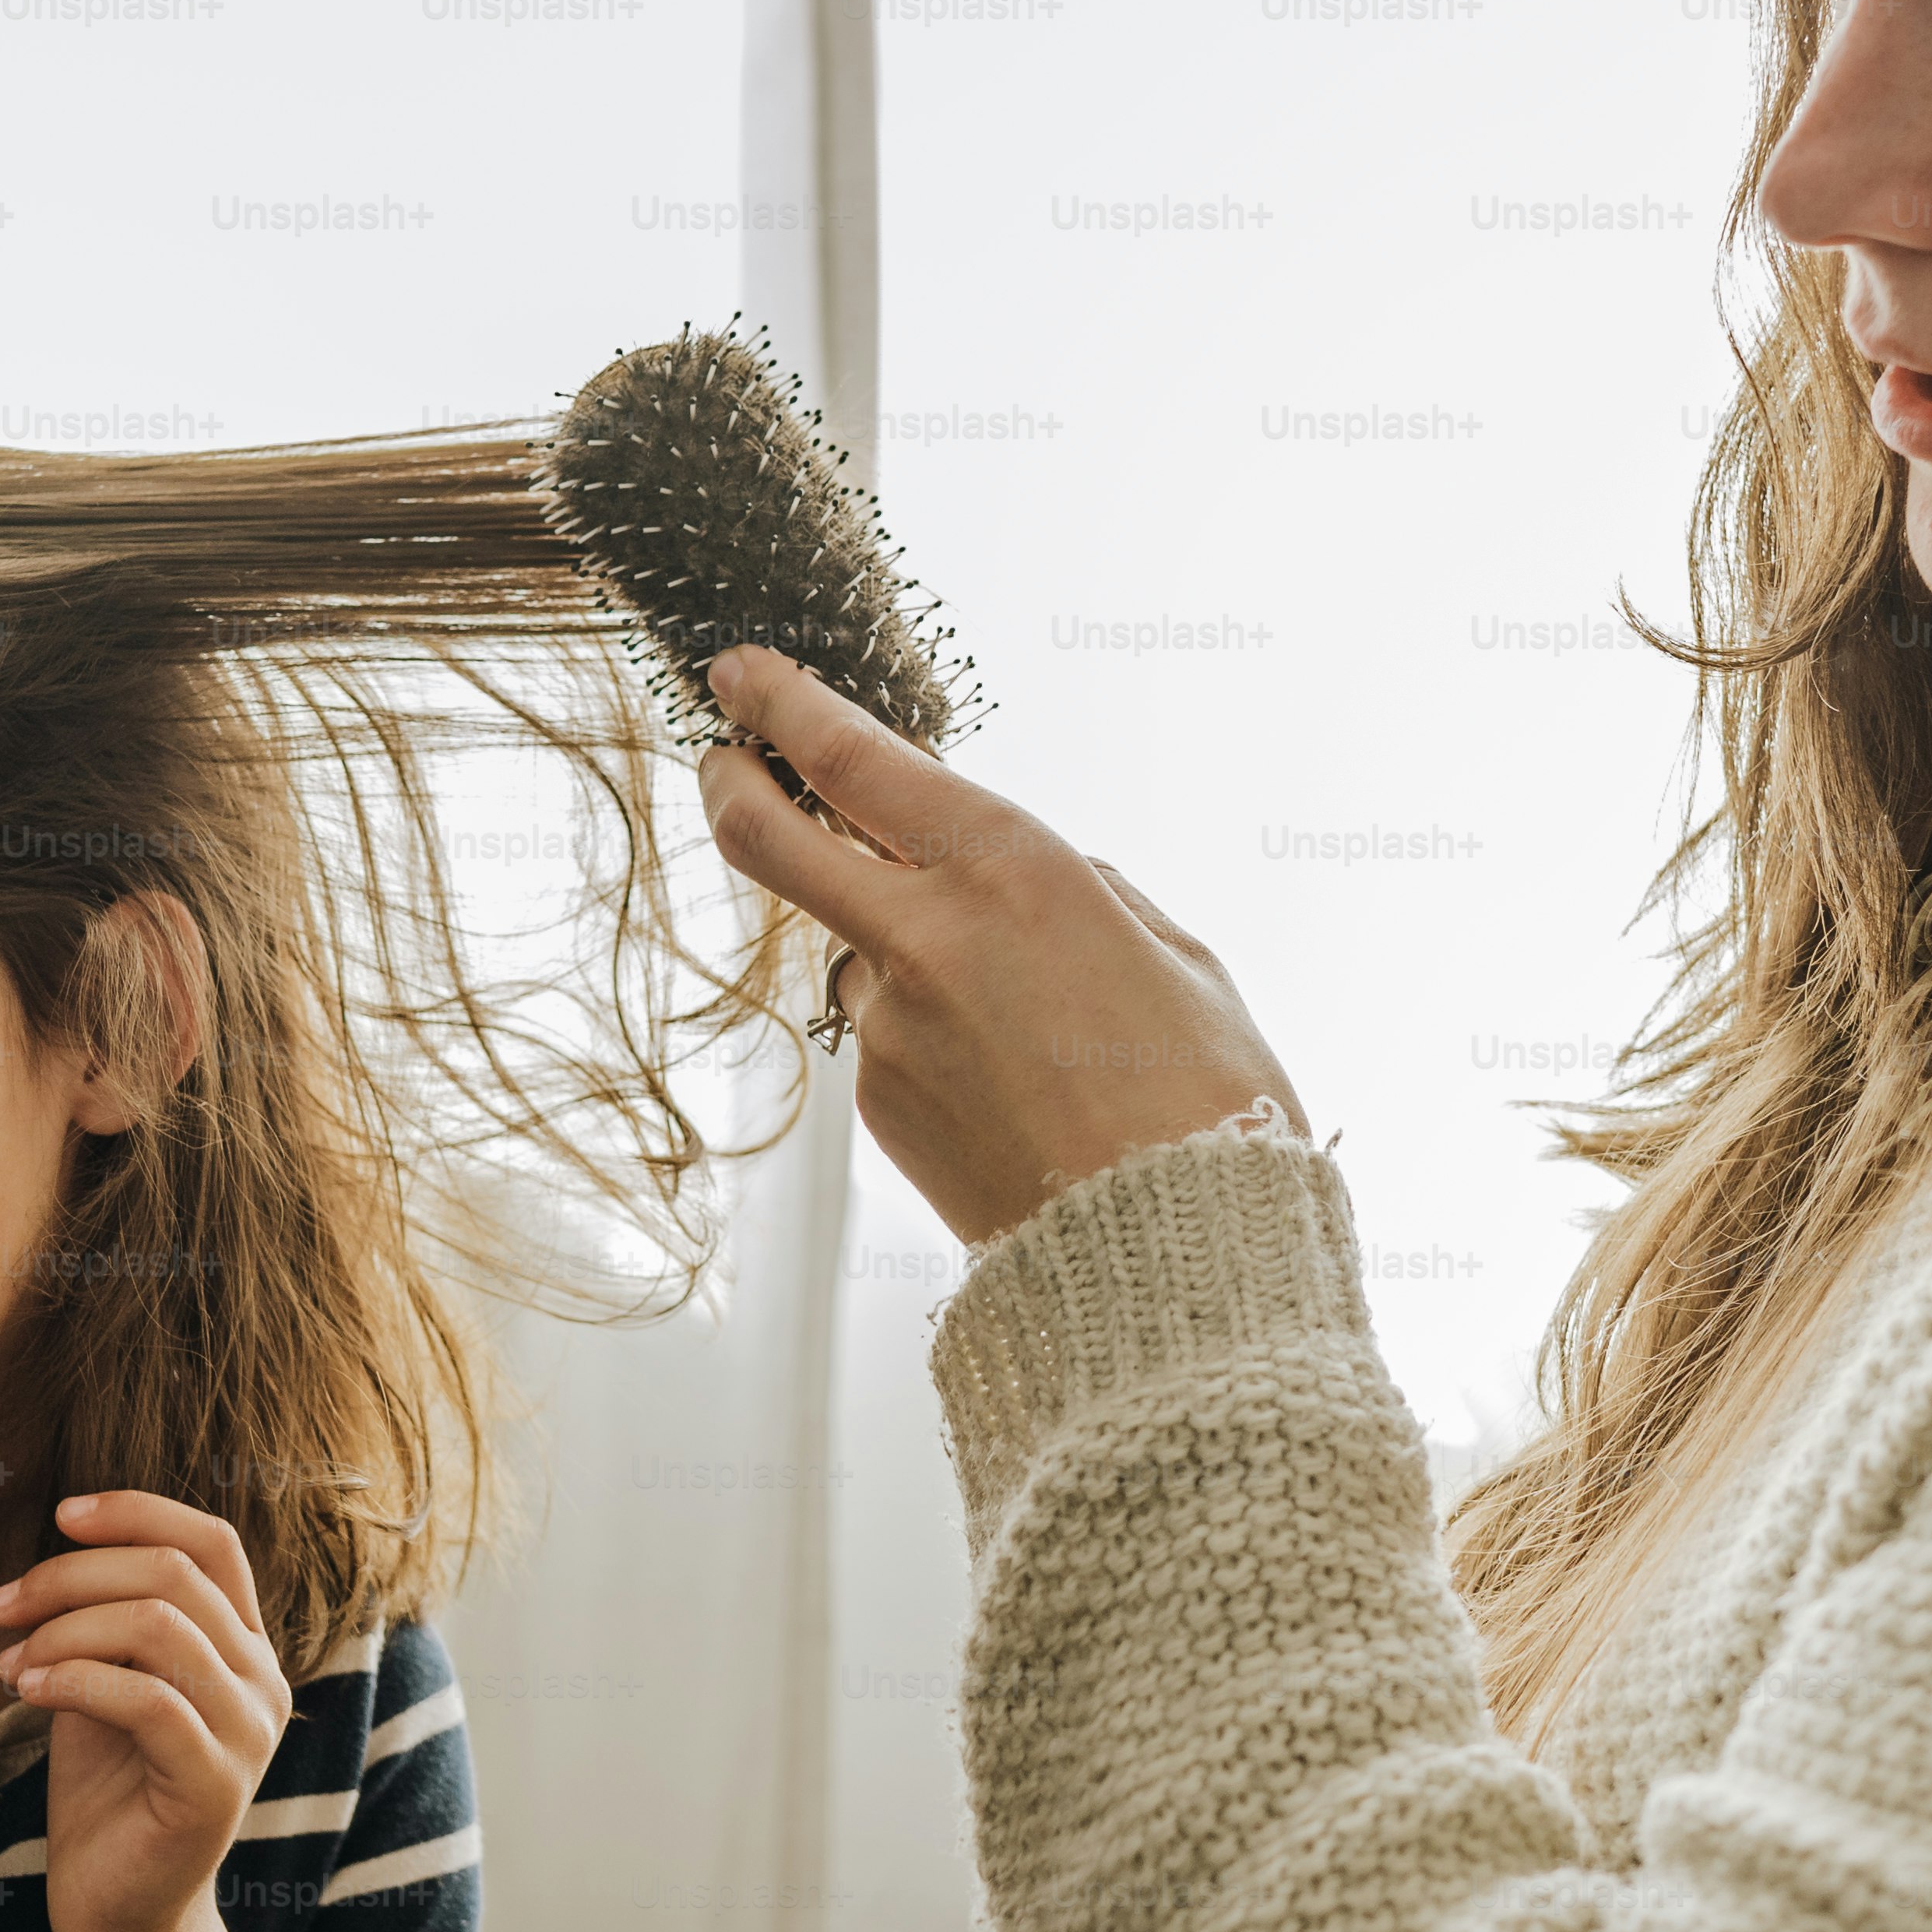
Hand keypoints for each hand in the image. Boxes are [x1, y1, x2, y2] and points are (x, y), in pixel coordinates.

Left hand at [0, 1489, 295, 1931]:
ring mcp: (247, 1730)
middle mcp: (262, 1679)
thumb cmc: (107, 1797)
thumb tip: (61, 1552)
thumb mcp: (104, 1688)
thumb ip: (106, 1625)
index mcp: (243, 1648)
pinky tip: (28, 1691)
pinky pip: (146, 1699)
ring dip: (65, 1628)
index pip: (212, 1542)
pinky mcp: (215, 1781)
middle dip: (71, 1575)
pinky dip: (75, 1679)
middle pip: (174, 1574)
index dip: (139, 1512)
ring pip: (161, 1626)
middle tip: (0, 1607)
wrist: (117, 1913)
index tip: (61, 1514)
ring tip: (10, 1662)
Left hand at [693, 644, 1310, 1246]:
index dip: (781, 702)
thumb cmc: (1207, 1099)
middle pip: (767, 837)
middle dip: (732, 781)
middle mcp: (926, 936)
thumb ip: (1085, 891)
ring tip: (1020, 1021)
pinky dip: (929, 1035)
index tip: (744, 675)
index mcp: (1011, 869)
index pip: (851, 756)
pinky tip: (1013, 1083)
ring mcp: (887, 1026)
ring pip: (855, 949)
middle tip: (724, 757)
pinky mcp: (879, 1104)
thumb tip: (1035, 875)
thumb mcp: (1175, 954)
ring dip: (898, 950)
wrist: (1175, 1256)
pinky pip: (887, 1036)